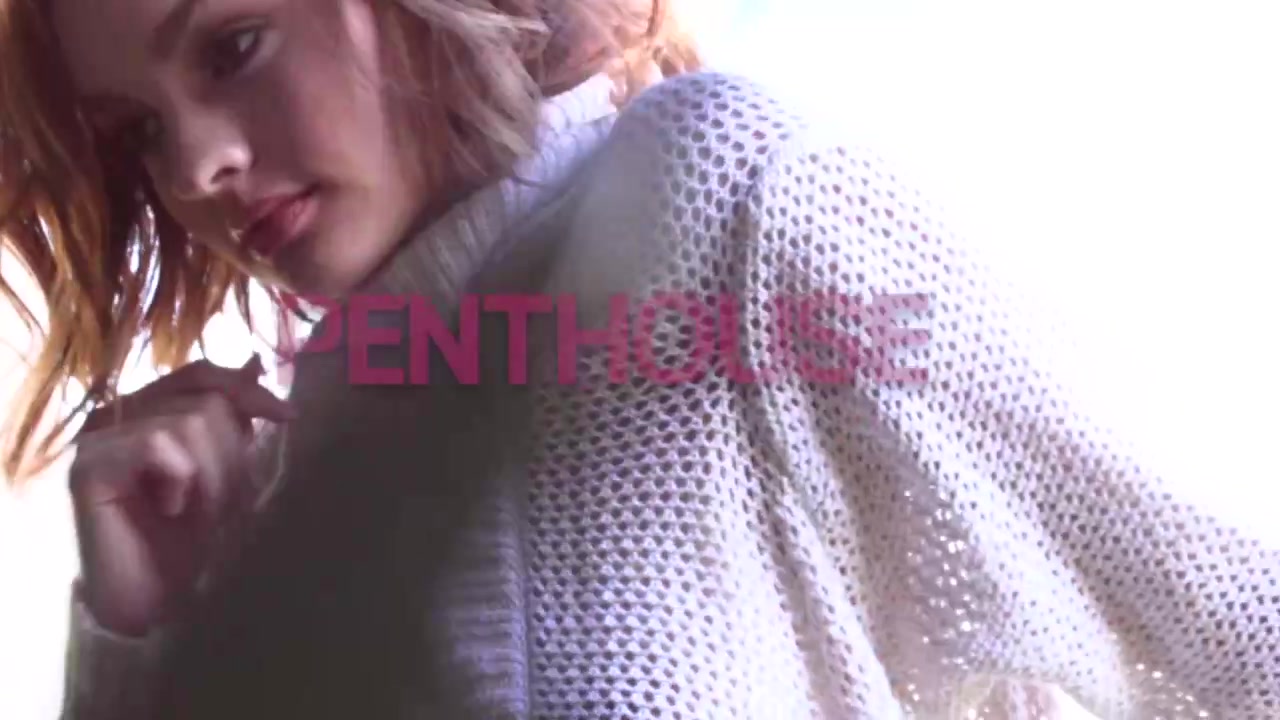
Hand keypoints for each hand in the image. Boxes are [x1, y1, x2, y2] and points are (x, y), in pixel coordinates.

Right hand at [68, 356, 295, 636]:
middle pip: (206, 400)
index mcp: (147, 406)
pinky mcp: (88, 466)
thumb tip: (257, 364)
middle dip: (231, 456)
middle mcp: (117, 413)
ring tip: (193, 510)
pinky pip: (157, 445)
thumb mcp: (222, 469)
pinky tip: (170, 509)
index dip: (249, 389)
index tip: (289, 416)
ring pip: (188, 422)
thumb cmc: (186, 537)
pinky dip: (181, 480)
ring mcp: (97, 437)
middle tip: (217, 501)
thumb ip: (232, 418)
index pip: (203, 372)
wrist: (150, 599)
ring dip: (211, 475)